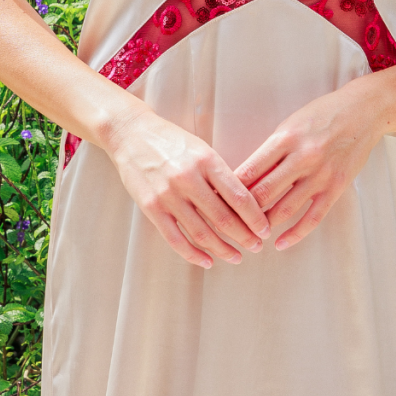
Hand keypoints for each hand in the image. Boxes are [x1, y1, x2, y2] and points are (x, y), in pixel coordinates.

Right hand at [104, 107, 270, 269]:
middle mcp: (188, 179)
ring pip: (202, 233)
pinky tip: (207, 261)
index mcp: (207, 161)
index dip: (255, 218)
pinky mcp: (151, 208)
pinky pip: (175, 239)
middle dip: (244, 237)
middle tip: (257, 247)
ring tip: (236, 257)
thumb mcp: (201, 149)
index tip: (265, 230)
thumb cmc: (170, 140)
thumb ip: (219, 175)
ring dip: (223, 249)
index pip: (239, 196)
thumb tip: (243, 205)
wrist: (130, 133)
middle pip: (223, 218)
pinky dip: (193, 254)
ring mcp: (168, 195)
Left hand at [233, 81, 386, 250]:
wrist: (363, 111)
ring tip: (250, 235)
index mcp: (284, 138)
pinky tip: (280, 243)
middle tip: (227, 225)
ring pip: (284, 209)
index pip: (249, 171)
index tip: (215, 202)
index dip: (229, 190)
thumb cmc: (321, 115)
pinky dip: (294, 234)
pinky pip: (312, 218)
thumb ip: (270, 152)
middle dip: (242, 212)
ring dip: (264, 225)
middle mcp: (302, 157)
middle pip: (263, 193)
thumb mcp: (290, 125)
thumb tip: (243, 178)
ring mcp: (320, 174)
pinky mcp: (336, 188)